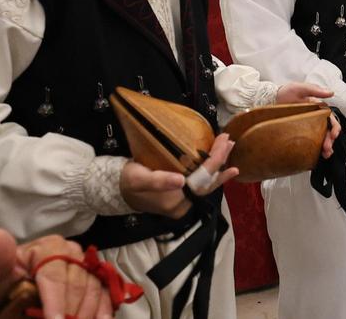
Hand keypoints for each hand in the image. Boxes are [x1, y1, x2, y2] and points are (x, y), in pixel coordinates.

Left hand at [0, 229, 112, 318]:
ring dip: (89, 312)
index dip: (56, 302)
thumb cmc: (0, 281)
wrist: (6, 287)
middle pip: (77, 284)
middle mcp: (72, 252)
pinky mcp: (93, 277)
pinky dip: (104, 309)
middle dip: (72, 311)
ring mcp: (85, 264)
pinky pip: (104, 292)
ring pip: (94, 289)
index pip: (55, 276)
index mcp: (49, 246)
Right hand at [120, 133, 238, 218]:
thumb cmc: (128, 182)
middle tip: (229, 141)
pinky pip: (200, 182)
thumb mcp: (140, 179)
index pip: (203, 181)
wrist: (117, 190)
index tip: (223, 142)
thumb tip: (181, 181)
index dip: (215, 161)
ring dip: (219, 164)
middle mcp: (185, 204)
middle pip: (209, 182)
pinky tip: (218, 159)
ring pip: (207, 182)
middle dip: (221, 161)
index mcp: (177, 202)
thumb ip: (160, 181)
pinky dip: (211, 170)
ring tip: (228, 146)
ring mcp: (184, 200)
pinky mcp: (182, 193)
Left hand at [275, 83, 340, 157]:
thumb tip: (331, 92)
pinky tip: (316, 155)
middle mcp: (316, 119)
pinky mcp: (301, 132)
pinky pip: (310, 142)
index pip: (331, 119)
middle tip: (327, 148)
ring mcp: (308, 126)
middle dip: (330, 141)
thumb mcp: (301, 88)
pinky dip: (315, 149)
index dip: (334, 128)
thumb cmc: (287, 92)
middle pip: (327, 131)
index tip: (333, 135)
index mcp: (319, 109)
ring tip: (325, 154)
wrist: (272, 98)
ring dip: (325, 147)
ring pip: (321, 138)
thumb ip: (315, 90)